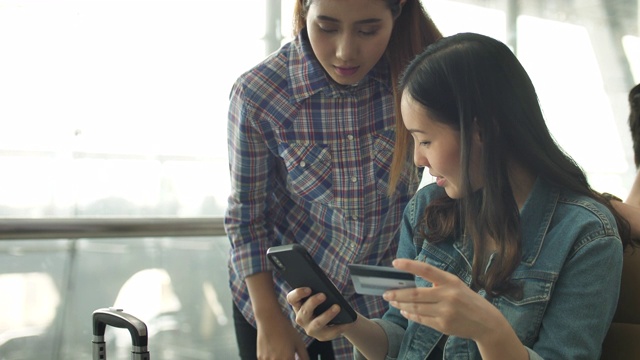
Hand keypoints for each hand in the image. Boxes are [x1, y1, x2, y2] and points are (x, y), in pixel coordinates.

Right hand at [255, 310, 309, 359]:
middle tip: (289, 355)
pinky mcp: (260, 357)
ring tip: (281, 352)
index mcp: (288, 359)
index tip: (295, 358)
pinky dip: (272, 359)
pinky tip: (274, 351)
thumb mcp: (299, 342)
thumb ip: (304, 356)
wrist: (269, 319)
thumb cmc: (285, 329)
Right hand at [286, 287, 353, 340]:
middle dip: (313, 302)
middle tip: (324, 295)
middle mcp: (301, 318)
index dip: (298, 293)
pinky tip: (347, 321)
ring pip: (317, 323)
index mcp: (298, 305)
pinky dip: (340, 326)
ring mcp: (310, 329)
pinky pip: (330, 332)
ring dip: (327, 314)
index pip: (292, 299)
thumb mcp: (324, 293)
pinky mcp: (322, 336)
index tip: (309, 288)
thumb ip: (322, 288)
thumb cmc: (328, 301)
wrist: (338, 317)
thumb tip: (326, 287)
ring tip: (337, 307)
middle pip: (304, 311)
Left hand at [383, 258, 502, 340]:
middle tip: (385, 292)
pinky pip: (421, 319)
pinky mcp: (443, 325)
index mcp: (451, 281)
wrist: (487, 323)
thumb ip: (437, 283)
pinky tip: (404, 311)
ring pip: (415, 308)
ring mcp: (445, 312)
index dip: (409, 265)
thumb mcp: (456, 285)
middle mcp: (448, 296)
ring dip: (401, 305)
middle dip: (397, 294)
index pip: (427, 270)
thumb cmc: (468, 300)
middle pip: (415, 294)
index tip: (395, 262)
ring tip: (392, 301)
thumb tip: (411, 283)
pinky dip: (410, 315)